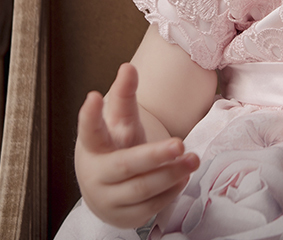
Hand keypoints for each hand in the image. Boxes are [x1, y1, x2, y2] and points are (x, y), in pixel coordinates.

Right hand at [74, 62, 200, 227]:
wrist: (105, 190)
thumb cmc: (114, 147)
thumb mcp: (118, 122)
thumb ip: (124, 97)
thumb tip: (128, 66)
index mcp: (92, 146)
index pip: (89, 130)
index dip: (90, 115)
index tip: (94, 95)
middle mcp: (96, 174)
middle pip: (125, 165)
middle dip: (153, 156)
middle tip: (179, 143)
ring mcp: (109, 199)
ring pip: (142, 188)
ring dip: (171, 173)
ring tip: (193, 159)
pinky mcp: (126, 216)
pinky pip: (152, 205)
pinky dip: (170, 190)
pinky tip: (183, 176)